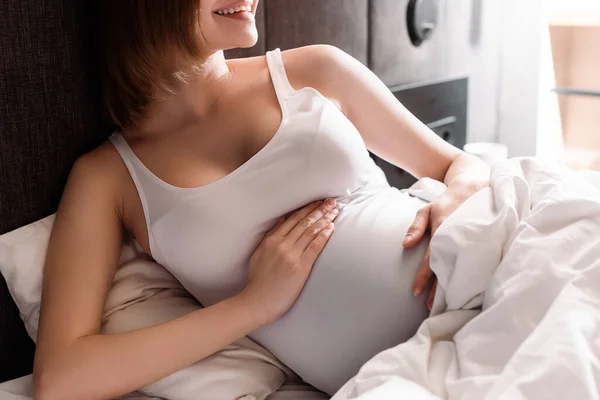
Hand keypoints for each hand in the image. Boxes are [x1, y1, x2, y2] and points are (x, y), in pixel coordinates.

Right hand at [242, 199, 338, 324]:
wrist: (257, 302)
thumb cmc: (258, 280)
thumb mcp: (259, 253)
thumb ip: (270, 235)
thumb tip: (282, 219)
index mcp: (271, 240)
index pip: (292, 219)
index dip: (307, 209)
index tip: (317, 202)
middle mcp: (281, 245)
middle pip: (304, 222)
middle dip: (319, 210)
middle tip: (331, 201)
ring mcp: (291, 255)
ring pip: (311, 232)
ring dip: (325, 219)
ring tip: (334, 210)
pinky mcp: (300, 267)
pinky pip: (315, 247)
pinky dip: (324, 236)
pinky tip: (331, 227)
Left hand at [403, 179, 486, 309]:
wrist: (476, 185)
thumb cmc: (447, 200)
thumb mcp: (427, 208)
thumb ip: (416, 226)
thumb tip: (405, 244)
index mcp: (442, 230)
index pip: (431, 259)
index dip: (424, 277)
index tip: (416, 292)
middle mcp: (457, 237)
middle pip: (447, 268)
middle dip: (439, 289)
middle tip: (431, 306)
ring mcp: (473, 240)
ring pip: (464, 267)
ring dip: (457, 285)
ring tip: (452, 303)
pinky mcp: (485, 240)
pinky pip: (478, 261)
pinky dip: (475, 275)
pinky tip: (472, 289)